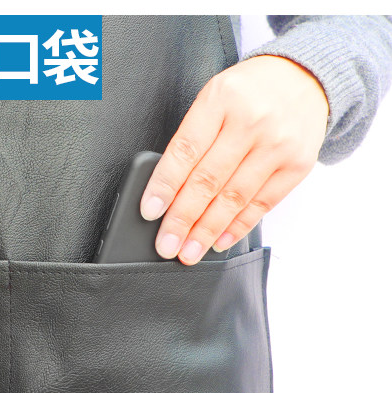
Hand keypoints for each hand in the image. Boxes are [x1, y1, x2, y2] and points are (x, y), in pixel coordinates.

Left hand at [140, 54, 329, 263]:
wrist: (306, 77)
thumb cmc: (250, 91)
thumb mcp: (215, 96)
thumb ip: (194, 136)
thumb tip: (166, 190)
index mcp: (222, 99)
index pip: (185, 150)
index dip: (165, 185)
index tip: (150, 211)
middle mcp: (252, 121)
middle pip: (208, 180)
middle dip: (182, 219)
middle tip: (166, 243)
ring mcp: (277, 144)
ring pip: (234, 198)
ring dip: (207, 231)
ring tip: (189, 252)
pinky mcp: (297, 165)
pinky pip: (261, 204)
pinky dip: (237, 227)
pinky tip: (219, 242)